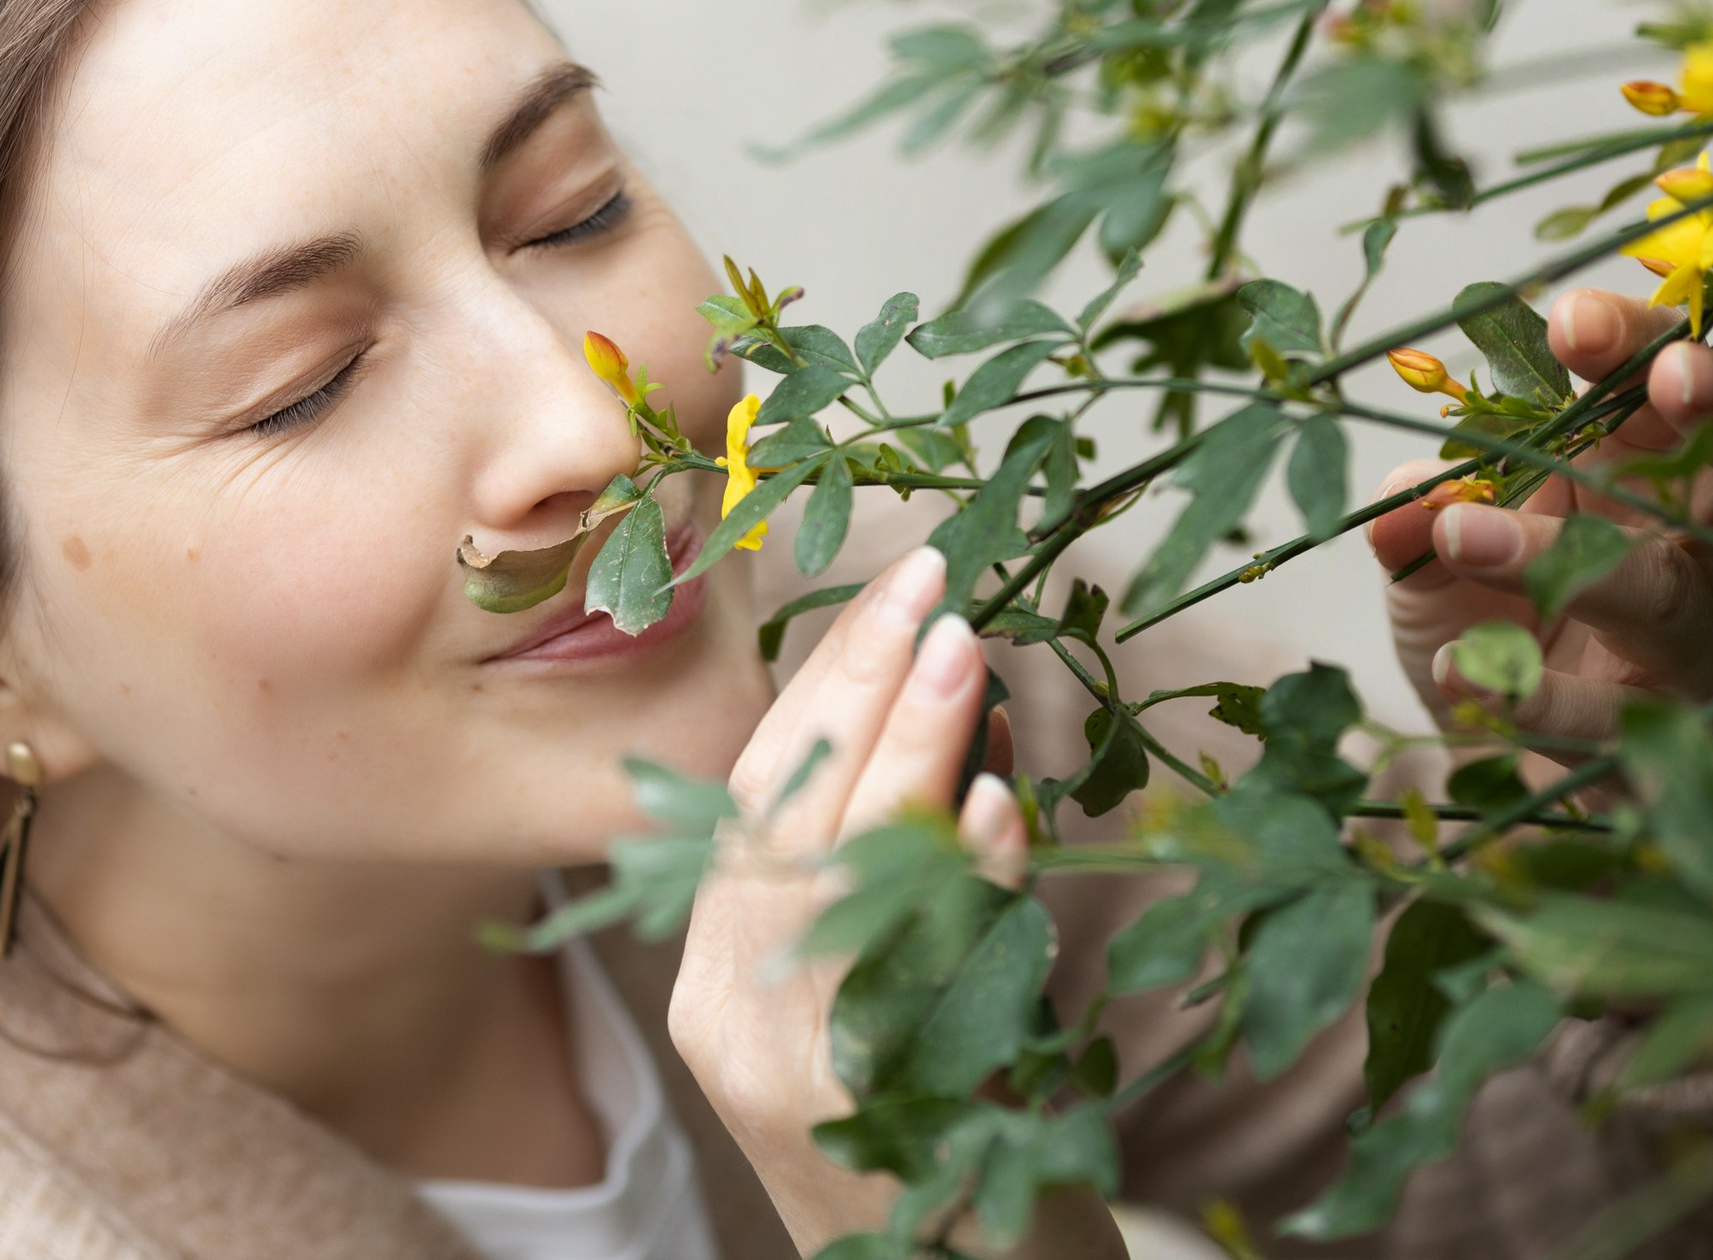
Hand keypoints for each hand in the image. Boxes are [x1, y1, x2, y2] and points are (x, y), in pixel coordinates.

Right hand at [670, 546, 1124, 1259]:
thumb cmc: (945, 1127)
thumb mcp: (907, 974)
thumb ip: (916, 855)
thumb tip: (966, 710)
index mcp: (719, 967)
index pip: (758, 792)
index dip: (824, 682)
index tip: (896, 587)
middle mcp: (728, 1014)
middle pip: (781, 819)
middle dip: (857, 690)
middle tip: (932, 586)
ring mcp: (786, 1070)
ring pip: (826, 881)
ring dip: (902, 757)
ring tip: (963, 654)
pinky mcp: (863, 1120)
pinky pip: (902, 976)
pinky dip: (948, 884)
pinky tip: (993, 809)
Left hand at [1367, 287, 1712, 746]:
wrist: (1512, 757)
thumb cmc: (1497, 619)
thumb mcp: (1435, 554)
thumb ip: (1418, 515)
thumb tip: (1406, 499)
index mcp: (1650, 472)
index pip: (1674, 384)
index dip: (1641, 341)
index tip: (1572, 319)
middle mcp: (1695, 548)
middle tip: (1670, 372)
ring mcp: (1687, 644)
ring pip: (1663, 593)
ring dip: (1567, 558)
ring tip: (1462, 536)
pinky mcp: (1655, 738)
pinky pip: (1608, 718)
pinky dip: (1530, 695)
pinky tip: (1464, 671)